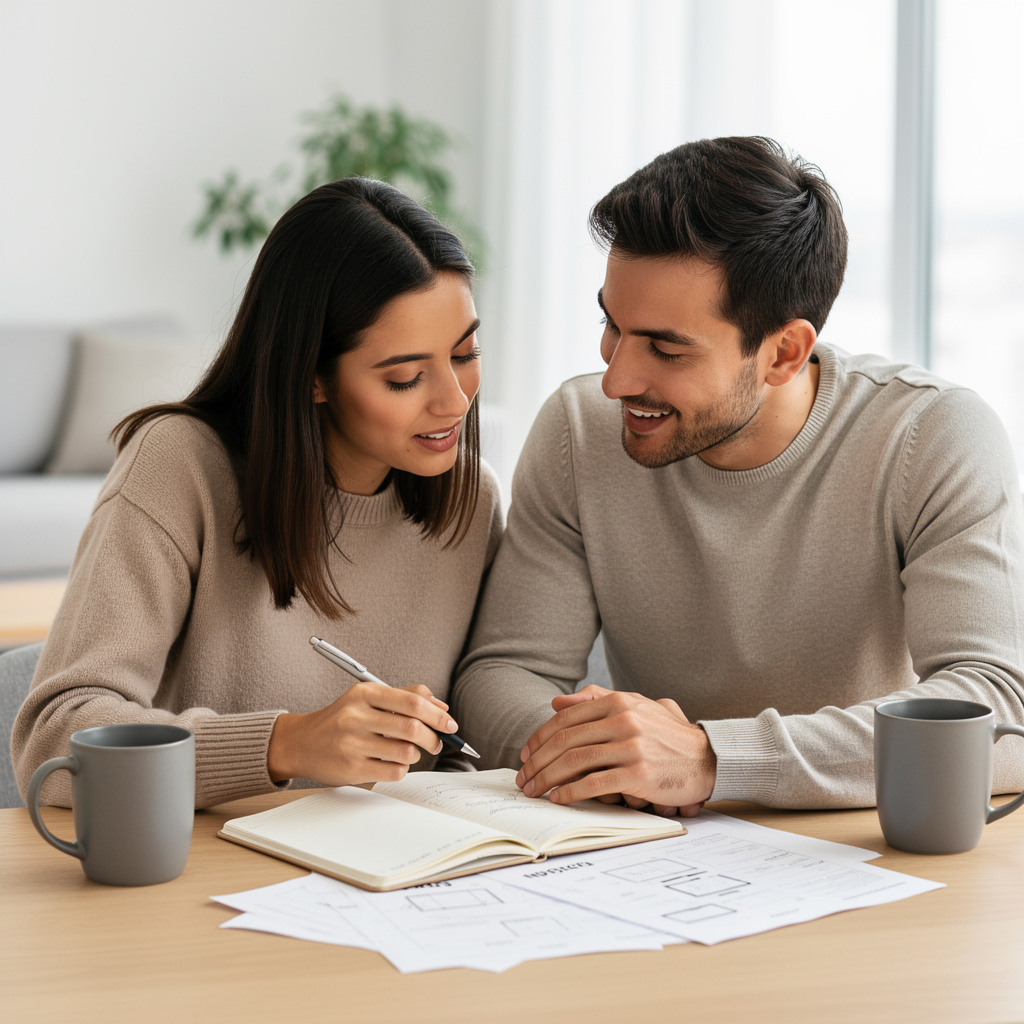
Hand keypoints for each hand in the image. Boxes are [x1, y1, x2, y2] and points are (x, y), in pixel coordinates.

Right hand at [267, 684, 457, 786]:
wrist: (301, 743)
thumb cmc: (341, 719)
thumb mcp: (368, 697)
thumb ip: (405, 696)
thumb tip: (441, 706)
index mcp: (364, 693)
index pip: (412, 702)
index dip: (438, 714)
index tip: (450, 724)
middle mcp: (356, 716)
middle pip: (413, 728)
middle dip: (434, 737)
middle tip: (437, 742)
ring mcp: (352, 743)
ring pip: (406, 752)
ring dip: (417, 754)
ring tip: (410, 751)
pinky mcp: (351, 768)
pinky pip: (394, 772)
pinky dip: (402, 769)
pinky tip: (393, 763)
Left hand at [515, 684, 715, 810]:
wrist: (708, 759)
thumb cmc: (669, 735)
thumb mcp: (636, 706)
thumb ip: (597, 699)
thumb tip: (557, 702)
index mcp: (619, 701)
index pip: (566, 718)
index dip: (539, 737)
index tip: (526, 754)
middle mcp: (623, 720)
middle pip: (565, 741)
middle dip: (537, 762)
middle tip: (524, 778)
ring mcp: (631, 746)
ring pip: (574, 762)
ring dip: (547, 779)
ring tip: (535, 791)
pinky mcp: (638, 774)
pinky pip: (594, 784)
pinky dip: (571, 792)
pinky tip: (559, 798)